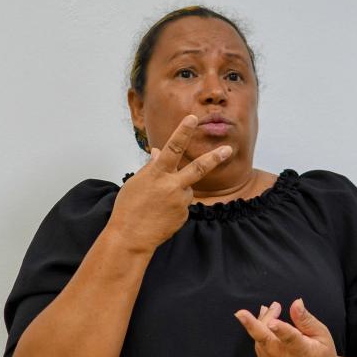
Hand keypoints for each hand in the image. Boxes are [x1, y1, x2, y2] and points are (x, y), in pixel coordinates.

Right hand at [106, 114, 232, 253]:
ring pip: (185, 188)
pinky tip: (161, 214)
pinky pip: (182, 204)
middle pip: (198, 168)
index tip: (193, 118)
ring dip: (176, 190)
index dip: (183, 132)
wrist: (131, 238)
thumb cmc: (128, 208)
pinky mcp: (184, 215)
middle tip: (228, 149)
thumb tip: (159, 152)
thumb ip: (151, 167)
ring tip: (157, 204)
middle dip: (215, 158)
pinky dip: (174, 205)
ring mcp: (180, 202)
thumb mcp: (136, 182)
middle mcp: (172, 186)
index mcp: (157, 175)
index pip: (173, 148)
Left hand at [233, 298, 342, 356]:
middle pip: (265, 340)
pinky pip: (259, 346)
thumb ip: (306, 319)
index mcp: (302, 351)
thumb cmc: (323, 354)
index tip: (272, 322)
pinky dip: (259, 331)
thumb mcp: (321, 334)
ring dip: (260, 322)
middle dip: (252, 326)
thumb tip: (296, 302)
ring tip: (273, 308)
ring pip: (260, 340)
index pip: (290, 339)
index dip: (281, 330)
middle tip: (251, 310)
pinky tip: (267, 319)